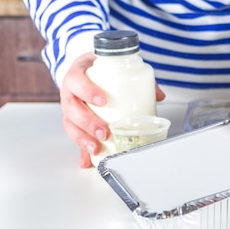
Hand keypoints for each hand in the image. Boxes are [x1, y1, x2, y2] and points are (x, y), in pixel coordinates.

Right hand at [59, 52, 165, 167]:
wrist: (83, 71)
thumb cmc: (95, 72)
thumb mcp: (111, 70)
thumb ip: (135, 80)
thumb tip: (159, 96)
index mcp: (76, 77)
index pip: (76, 81)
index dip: (87, 91)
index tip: (102, 100)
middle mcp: (69, 94)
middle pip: (72, 109)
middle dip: (88, 122)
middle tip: (104, 131)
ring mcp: (70, 109)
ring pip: (70, 125)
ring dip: (83, 139)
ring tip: (97, 147)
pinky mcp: (72, 124)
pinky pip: (74, 137)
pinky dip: (81, 150)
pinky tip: (88, 158)